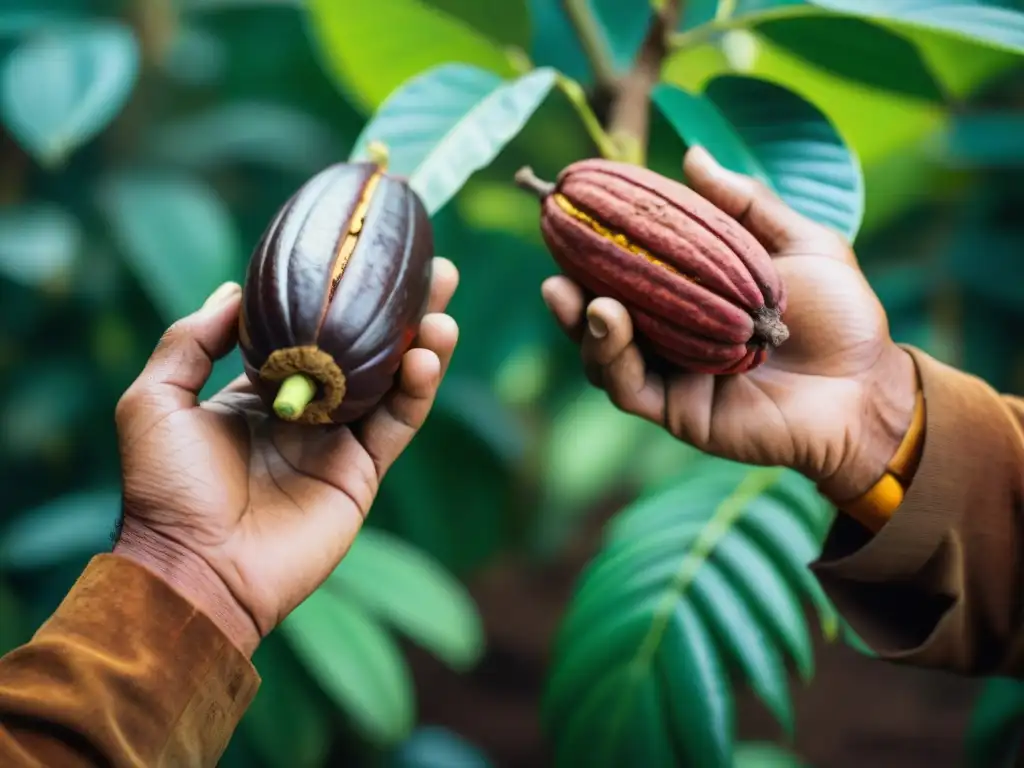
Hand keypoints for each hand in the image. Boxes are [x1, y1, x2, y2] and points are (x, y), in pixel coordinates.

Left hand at [112, 258, 459, 655]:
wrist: (195, 570)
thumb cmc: (164, 489)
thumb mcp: (155, 400)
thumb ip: (190, 340)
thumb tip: (234, 289)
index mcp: (259, 391)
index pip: (308, 330)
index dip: (337, 295)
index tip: (361, 253)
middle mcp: (305, 410)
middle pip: (362, 349)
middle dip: (397, 310)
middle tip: (431, 269)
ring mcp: (338, 443)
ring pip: (391, 382)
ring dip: (421, 343)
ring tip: (441, 305)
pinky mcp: (363, 474)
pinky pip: (398, 424)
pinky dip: (418, 390)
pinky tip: (426, 356)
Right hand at [541, 147, 917, 503]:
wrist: (868, 384)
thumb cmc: (840, 315)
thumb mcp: (799, 243)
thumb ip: (746, 204)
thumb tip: (692, 156)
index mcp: (691, 298)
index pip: (631, 271)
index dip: (597, 247)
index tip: (571, 212)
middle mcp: (671, 337)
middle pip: (603, 314)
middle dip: (572, 290)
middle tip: (556, 262)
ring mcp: (671, 376)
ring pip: (604, 354)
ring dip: (583, 324)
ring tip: (580, 296)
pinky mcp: (678, 412)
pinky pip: (630, 388)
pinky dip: (612, 358)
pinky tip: (609, 323)